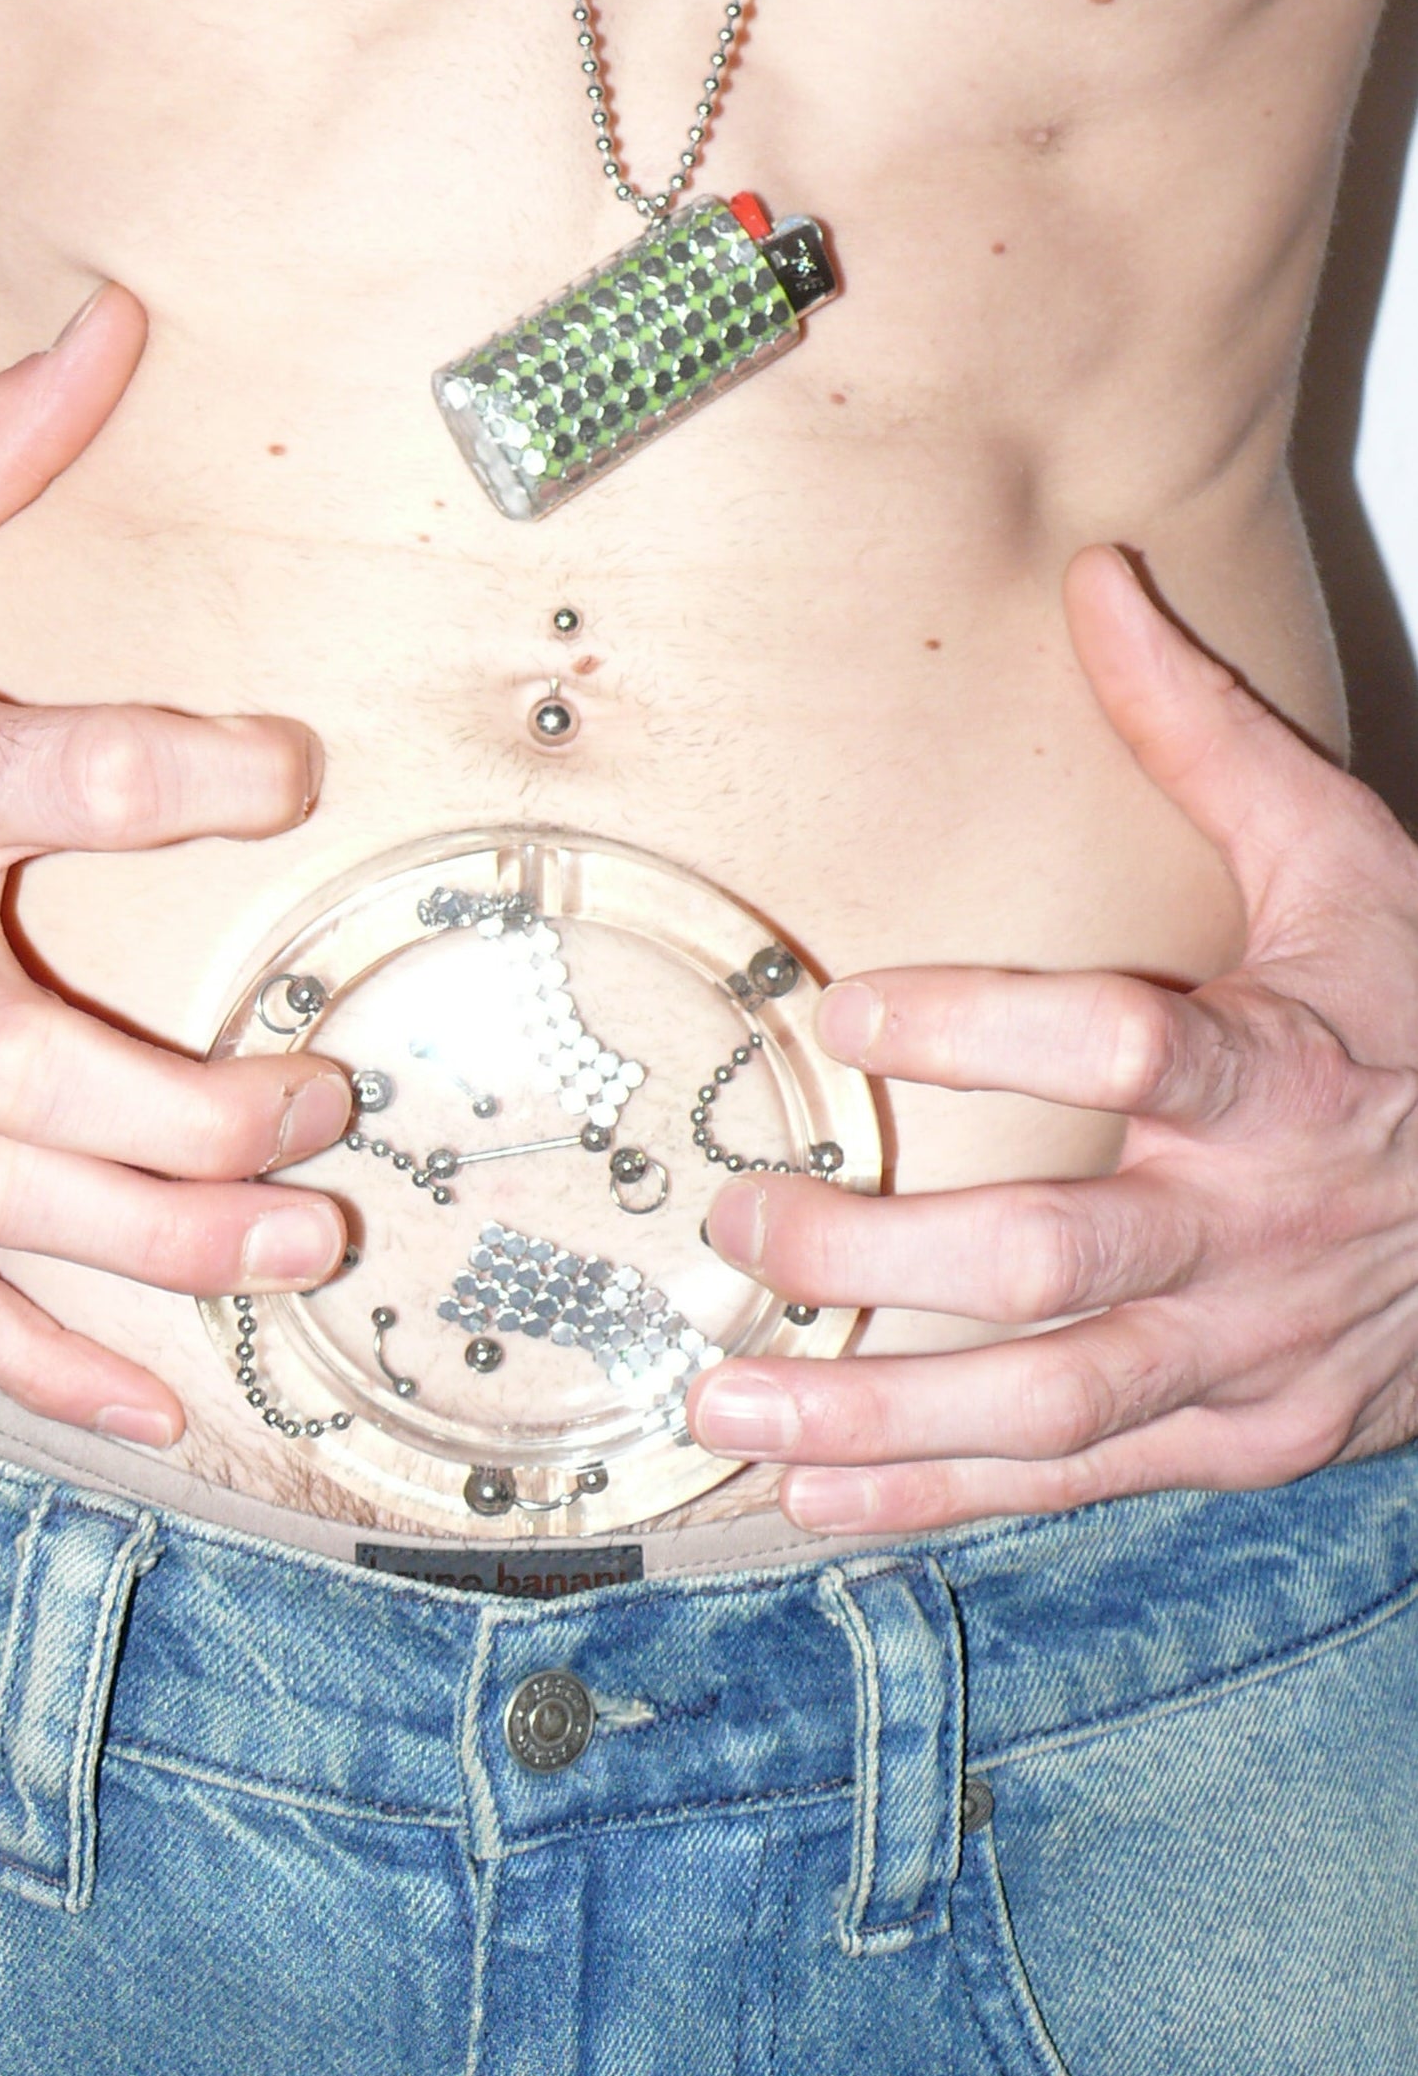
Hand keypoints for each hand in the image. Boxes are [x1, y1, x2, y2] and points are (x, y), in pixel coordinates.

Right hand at [0, 285, 348, 1443]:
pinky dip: (31, 1359)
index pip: (72, 779)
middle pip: (44, 1072)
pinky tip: (139, 1404)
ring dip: (156, 1247)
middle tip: (324, 1101)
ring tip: (294, 1251)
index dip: (191, 776)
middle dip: (200, 1111)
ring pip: (1, 1202)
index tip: (286, 768)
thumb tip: (110, 318)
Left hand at [689, 545, 1417, 1530]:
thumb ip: (1205, 737)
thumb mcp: (1346, 867)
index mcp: (1289, 1069)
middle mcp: (1261, 1227)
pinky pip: (1077, 1479)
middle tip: (741, 1221)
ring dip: (880, 1416)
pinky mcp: (1244, 1440)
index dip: (985, 1030)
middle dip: (884, 1256)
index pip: (1130, 1049)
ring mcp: (1255, 1353)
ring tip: (728, 1398)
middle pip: (1060, 1259)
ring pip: (1052, 1405)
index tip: (839, 1012)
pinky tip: (813, 1494)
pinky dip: (943, 1497)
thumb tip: (1100, 578)